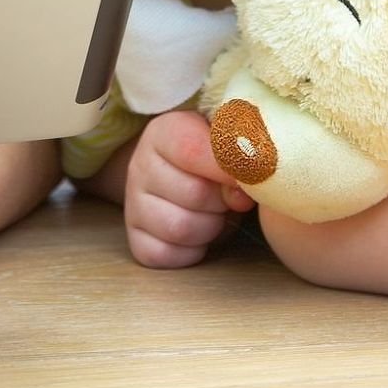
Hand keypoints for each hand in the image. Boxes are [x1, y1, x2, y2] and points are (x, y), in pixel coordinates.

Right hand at [122, 109, 254, 268]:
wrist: (186, 178)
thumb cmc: (214, 160)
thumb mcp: (229, 145)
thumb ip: (240, 155)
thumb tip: (242, 192)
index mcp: (162, 132)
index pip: (193, 149)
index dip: (230, 166)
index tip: (254, 174)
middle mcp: (139, 166)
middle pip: (193, 194)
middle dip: (223, 201)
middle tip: (228, 195)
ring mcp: (133, 205)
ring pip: (180, 228)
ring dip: (211, 227)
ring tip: (214, 213)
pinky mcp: (136, 240)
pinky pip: (166, 255)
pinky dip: (192, 251)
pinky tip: (198, 234)